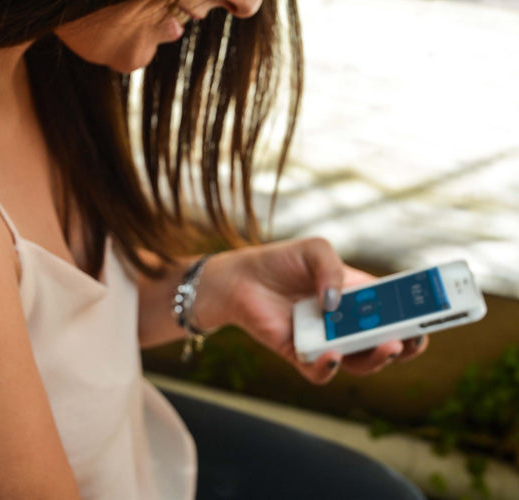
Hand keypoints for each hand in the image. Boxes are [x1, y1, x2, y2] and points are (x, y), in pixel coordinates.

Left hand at [193, 238, 428, 383]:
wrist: (240, 277)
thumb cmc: (281, 262)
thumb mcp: (315, 250)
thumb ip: (331, 268)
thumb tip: (339, 302)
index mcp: (361, 299)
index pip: (399, 314)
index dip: (420, 318)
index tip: (437, 316)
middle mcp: (348, 325)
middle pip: (387, 346)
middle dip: (406, 345)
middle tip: (412, 337)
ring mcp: (326, 342)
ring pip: (360, 364)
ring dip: (376, 359)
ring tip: (386, 344)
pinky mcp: (300, 355)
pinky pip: (320, 371)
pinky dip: (329, 366)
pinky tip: (331, 352)